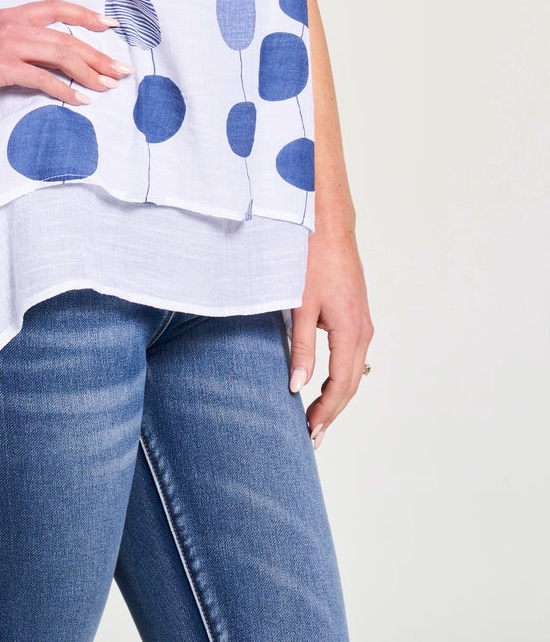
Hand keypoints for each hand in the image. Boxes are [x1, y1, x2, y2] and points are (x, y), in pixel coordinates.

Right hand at [0, 0, 131, 106]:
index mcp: (11, 15)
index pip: (56, 8)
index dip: (85, 15)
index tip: (109, 25)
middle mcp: (15, 26)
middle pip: (67, 38)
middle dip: (98, 55)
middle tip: (121, 70)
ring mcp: (9, 46)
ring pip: (61, 56)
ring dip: (89, 72)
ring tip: (108, 86)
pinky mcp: (2, 68)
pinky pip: (42, 79)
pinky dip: (65, 90)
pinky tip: (80, 100)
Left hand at [289, 224, 372, 447]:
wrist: (327, 223)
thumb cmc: (312, 259)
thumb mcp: (300, 305)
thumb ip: (300, 347)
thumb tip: (296, 386)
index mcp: (351, 331)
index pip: (340, 385)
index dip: (325, 412)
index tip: (309, 432)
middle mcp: (363, 330)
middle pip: (351, 383)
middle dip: (332, 411)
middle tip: (312, 436)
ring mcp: (362, 321)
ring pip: (354, 369)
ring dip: (337, 395)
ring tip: (317, 416)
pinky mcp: (356, 313)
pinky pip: (352, 354)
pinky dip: (340, 375)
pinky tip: (324, 383)